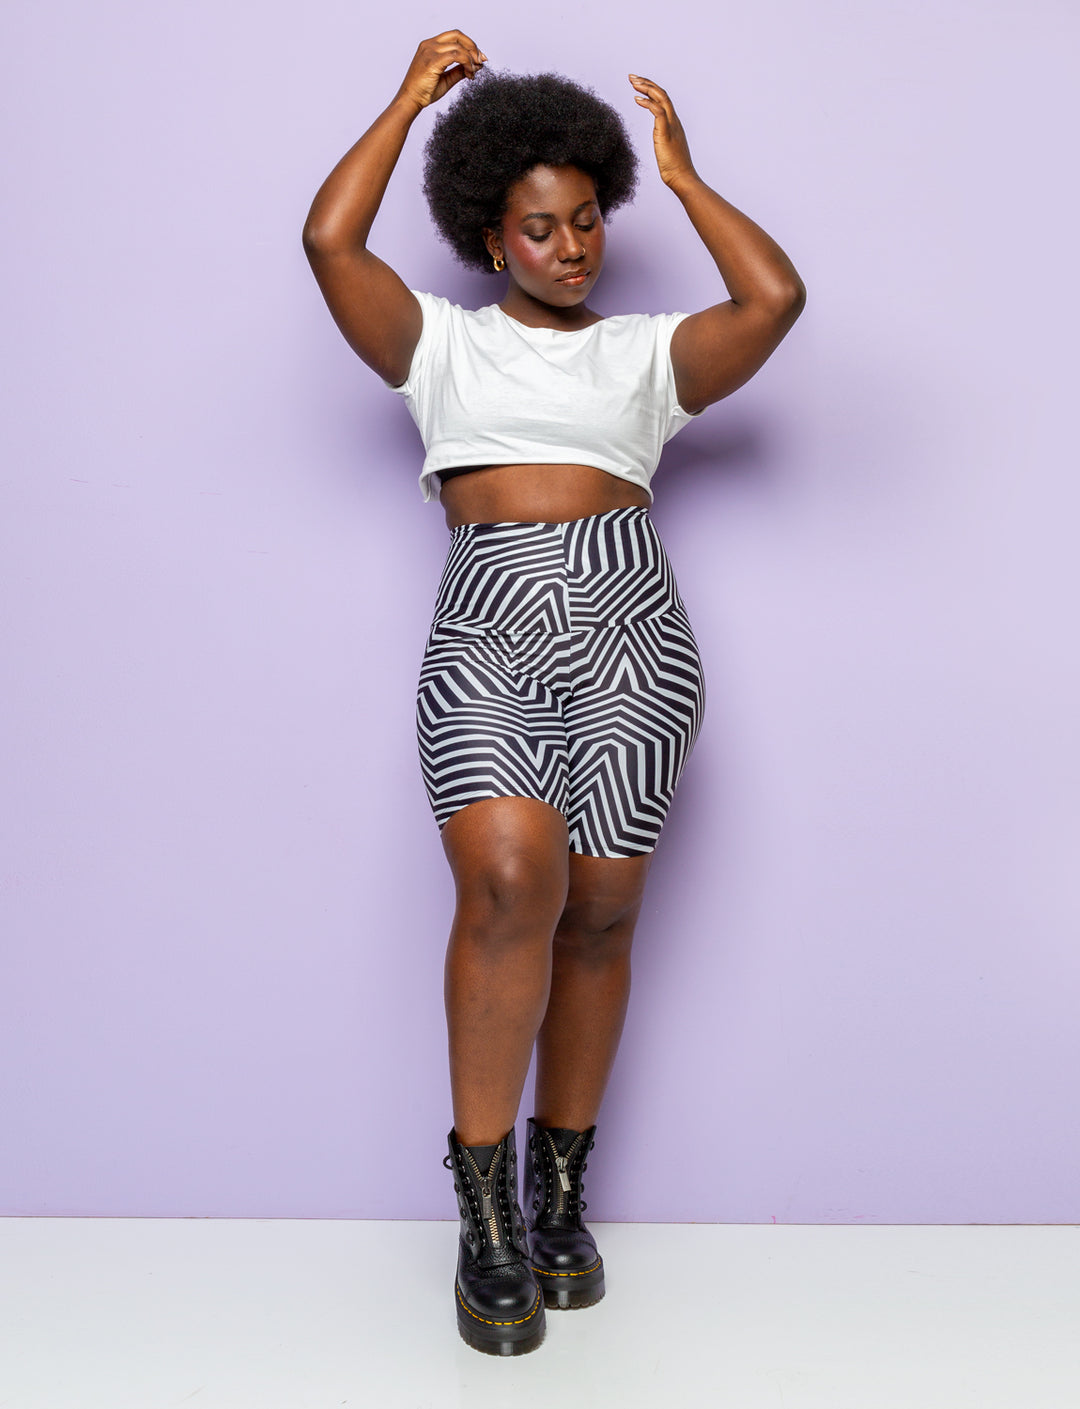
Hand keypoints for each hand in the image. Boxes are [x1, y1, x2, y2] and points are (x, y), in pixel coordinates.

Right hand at [397, 31, 486, 112]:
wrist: (410, 100)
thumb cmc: (424, 91)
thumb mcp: (446, 79)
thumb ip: (459, 71)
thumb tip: (476, 66)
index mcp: (430, 45)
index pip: (454, 36)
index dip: (469, 44)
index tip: (479, 58)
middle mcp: (429, 44)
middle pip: (458, 35)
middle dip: (473, 47)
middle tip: (480, 61)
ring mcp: (430, 51)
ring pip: (458, 46)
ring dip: (470, 59)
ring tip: (473, 72)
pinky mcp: (432, 61)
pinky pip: (456, 56)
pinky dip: (466, 63)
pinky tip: (469, 73)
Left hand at [628, 74, 695, 188]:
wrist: (682, 178)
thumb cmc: (674, 168)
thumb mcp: (666, 148)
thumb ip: (663, 139)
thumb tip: (660, 139)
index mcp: (674, 123)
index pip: (663, 99)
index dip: (651, 89)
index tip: (638, 84)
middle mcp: (674, 121)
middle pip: (662, 94)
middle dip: (646, 83)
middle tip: (632, 77)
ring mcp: (671, 125)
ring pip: (661, 98)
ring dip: (646, 88)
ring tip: (633, 83)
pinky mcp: (665, 133)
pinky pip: (658, 111)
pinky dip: (647, 103)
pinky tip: (637, 99)